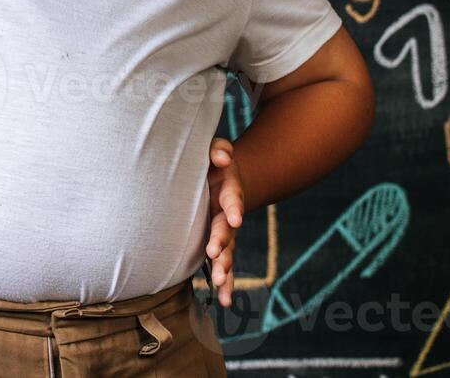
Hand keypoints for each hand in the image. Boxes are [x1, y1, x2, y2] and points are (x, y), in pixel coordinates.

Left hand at [204, 136, 244, 307]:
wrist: (221, 177)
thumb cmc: (213, 162)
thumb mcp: (215, 150)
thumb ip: (219, 149)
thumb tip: (222, 159)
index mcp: (228, 190)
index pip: (232, 198)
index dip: (233, 207)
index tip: (235, 218)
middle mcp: (228, 214)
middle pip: (228, 230)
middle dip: (223, 242)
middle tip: (216, 254)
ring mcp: (224, 232)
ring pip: (227, 252)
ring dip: (224, 267)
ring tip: (219, 283)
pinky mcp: (216, 243)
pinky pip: (221, 265)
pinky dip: (224, 282)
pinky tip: (225, 301)